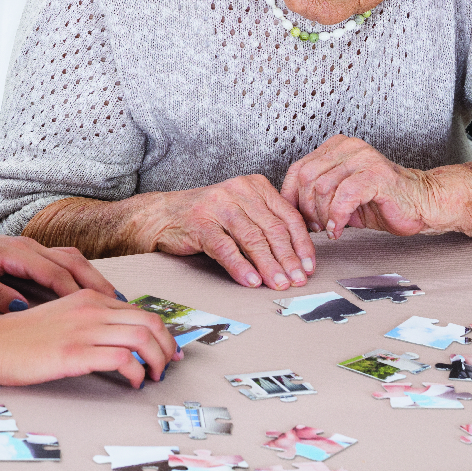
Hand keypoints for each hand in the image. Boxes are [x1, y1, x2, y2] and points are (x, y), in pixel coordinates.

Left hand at [0, 228, 120, 312]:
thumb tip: (21, 308)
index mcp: (16, 252)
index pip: (55, 273)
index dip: (78, 292)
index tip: (98, 310)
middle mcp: (29, 246)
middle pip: (73, 263)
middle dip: (98, 283)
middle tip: (121, 304)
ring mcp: (31, 247)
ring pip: (72, 260)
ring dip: (94, 277)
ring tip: (114, 300)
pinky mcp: (29, 253)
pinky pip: (63, 262)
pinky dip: (81, 275)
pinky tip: (89, 291)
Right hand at [0, 290, 180, 388]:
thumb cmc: (17, 337)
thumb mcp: (58, 318)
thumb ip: (86, 321)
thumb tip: (114, 339)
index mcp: (86, 298)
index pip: (139, 310)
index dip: (161, 332)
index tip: (167, 349)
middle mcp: (90, 309)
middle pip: (149, 320)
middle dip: (167, 345)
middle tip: (169, 364)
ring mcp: (83, 329)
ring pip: (142, 336)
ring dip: (157, 360)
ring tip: (154, 376)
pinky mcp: (74, 352)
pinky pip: (123, 358)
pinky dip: (136, 372)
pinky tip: (132, 382)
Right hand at [135, 175, 313, 289]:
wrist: (162, 215)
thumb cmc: (207, 217)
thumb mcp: (241, 212)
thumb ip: (266, 223)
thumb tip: (297, 256)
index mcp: (255, 186)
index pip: (288, 216)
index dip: (302, 244)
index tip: (309, 266)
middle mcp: (239, 191)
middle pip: (273, 229)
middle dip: (289, 259)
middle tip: (297, 280)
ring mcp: (218, 205)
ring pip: (252, 239)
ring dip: (269, 266)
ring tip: (278, 284)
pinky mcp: (200, 223)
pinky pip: (226, 248)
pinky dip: (241, 267)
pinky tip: (251, 281)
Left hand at [281, 134, 454, 238]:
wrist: (421, 204)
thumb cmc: (383, 201)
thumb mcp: (341, 196)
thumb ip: (317, 195)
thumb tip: (289, 210)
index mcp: (337, 148)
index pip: (298, 169)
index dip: (291, 197)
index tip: (296, 217)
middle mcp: (349, 147)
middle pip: (306, 177)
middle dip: (306, 208)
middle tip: (315, 227)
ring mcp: (363, 158)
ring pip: (323, 187)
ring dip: (322, 215)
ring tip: (331, 228)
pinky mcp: (376, 175)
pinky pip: (344, 197)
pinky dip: (337, 217)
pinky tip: (339, 228)